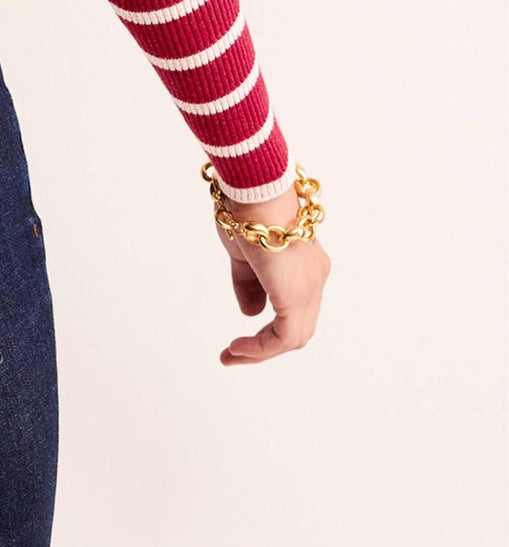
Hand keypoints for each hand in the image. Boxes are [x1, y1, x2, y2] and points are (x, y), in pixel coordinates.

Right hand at [213, 183, 330, 365]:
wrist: (256, 191)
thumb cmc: (247, 209)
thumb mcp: (243, 252)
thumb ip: (247, 284)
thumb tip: (251, 314)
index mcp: (305, 264)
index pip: (293, 304)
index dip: (270, 323)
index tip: (243, 333)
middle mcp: (315, 278)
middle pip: (297, 325)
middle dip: (266, 343)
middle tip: (235, 353)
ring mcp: (310, 288)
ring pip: (294, 336)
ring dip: (262, 351)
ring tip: (232, 355)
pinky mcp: (296, 297)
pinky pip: (284, 337)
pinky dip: (261, 348)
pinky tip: (238, 348)